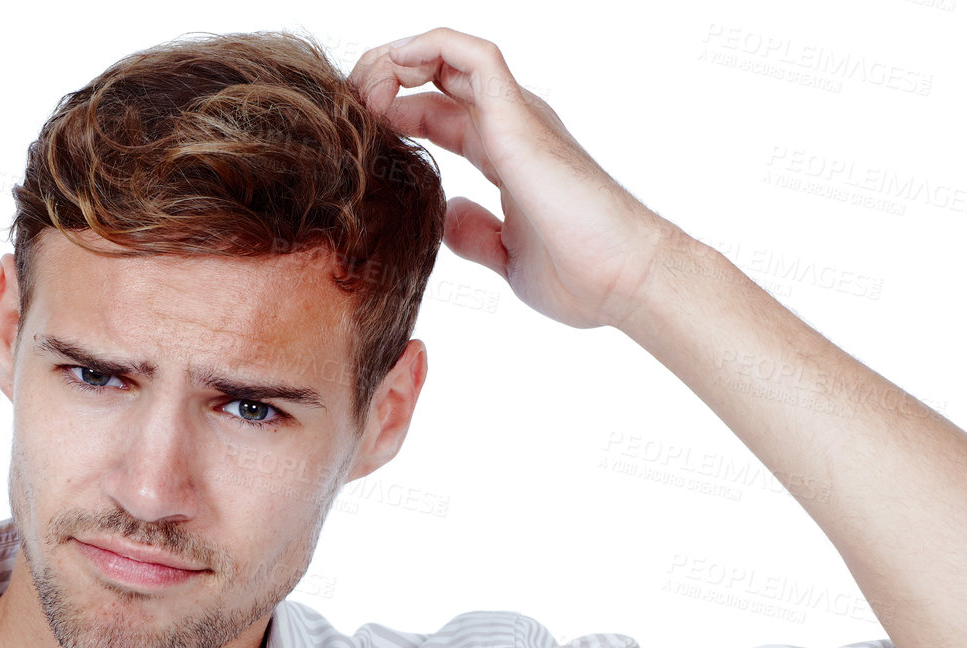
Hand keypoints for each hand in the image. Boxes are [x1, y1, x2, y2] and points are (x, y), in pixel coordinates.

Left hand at [349, 27, 688, 330]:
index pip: (434, 116)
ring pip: (447, 53)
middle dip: (379, 85)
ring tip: (359, 92)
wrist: (625, 279)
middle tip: (342, 114)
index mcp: (505, 155)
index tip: (353, 144)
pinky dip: (425, 48)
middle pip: (433, 79)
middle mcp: (511, 125)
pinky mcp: (519, 116)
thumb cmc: (581, 275)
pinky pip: (470, 52)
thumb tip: (444, 214)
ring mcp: (517, 116)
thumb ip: (474, 232)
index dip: (388, 120)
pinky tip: (390, 73)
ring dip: (394, 61)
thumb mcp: (507, 255)